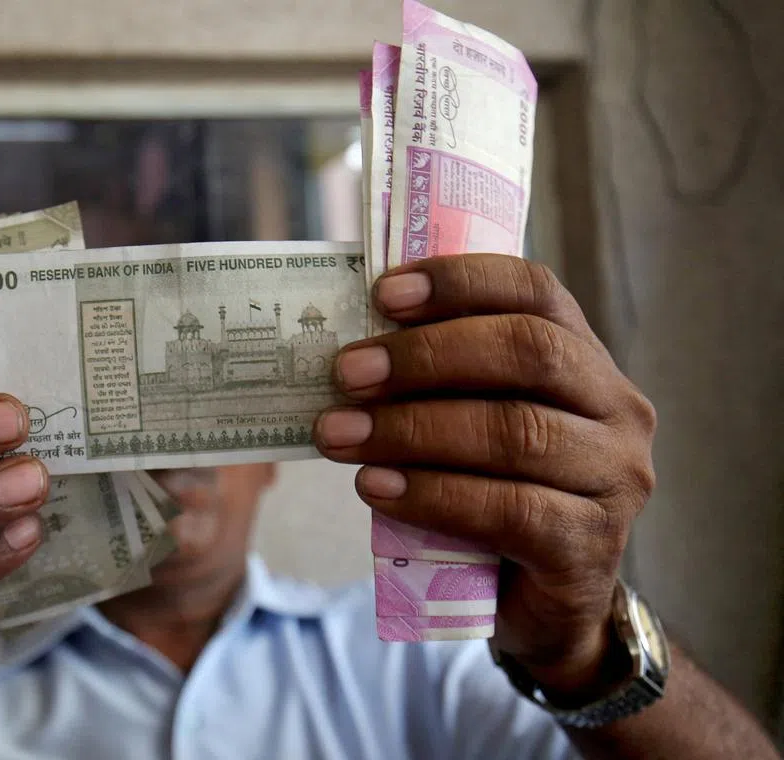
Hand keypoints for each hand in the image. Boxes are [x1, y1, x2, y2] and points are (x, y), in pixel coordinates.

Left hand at [315, 254, 656, 699]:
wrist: (538, 601)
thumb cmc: (491, 492)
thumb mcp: (469, 423)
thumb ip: (438, 382)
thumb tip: (348, 350)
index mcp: (585, 359)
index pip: (535, 292)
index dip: (459, 283)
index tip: (383, 294)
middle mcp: (617, 409)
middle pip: (527, 353)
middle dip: (425, 357)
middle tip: (347, 372)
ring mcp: (614, 479)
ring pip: (514, 433)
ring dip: (412, 429)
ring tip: (340, 435)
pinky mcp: (591, 546)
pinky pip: (508, 510)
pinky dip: (431, 495)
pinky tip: (375, 487)